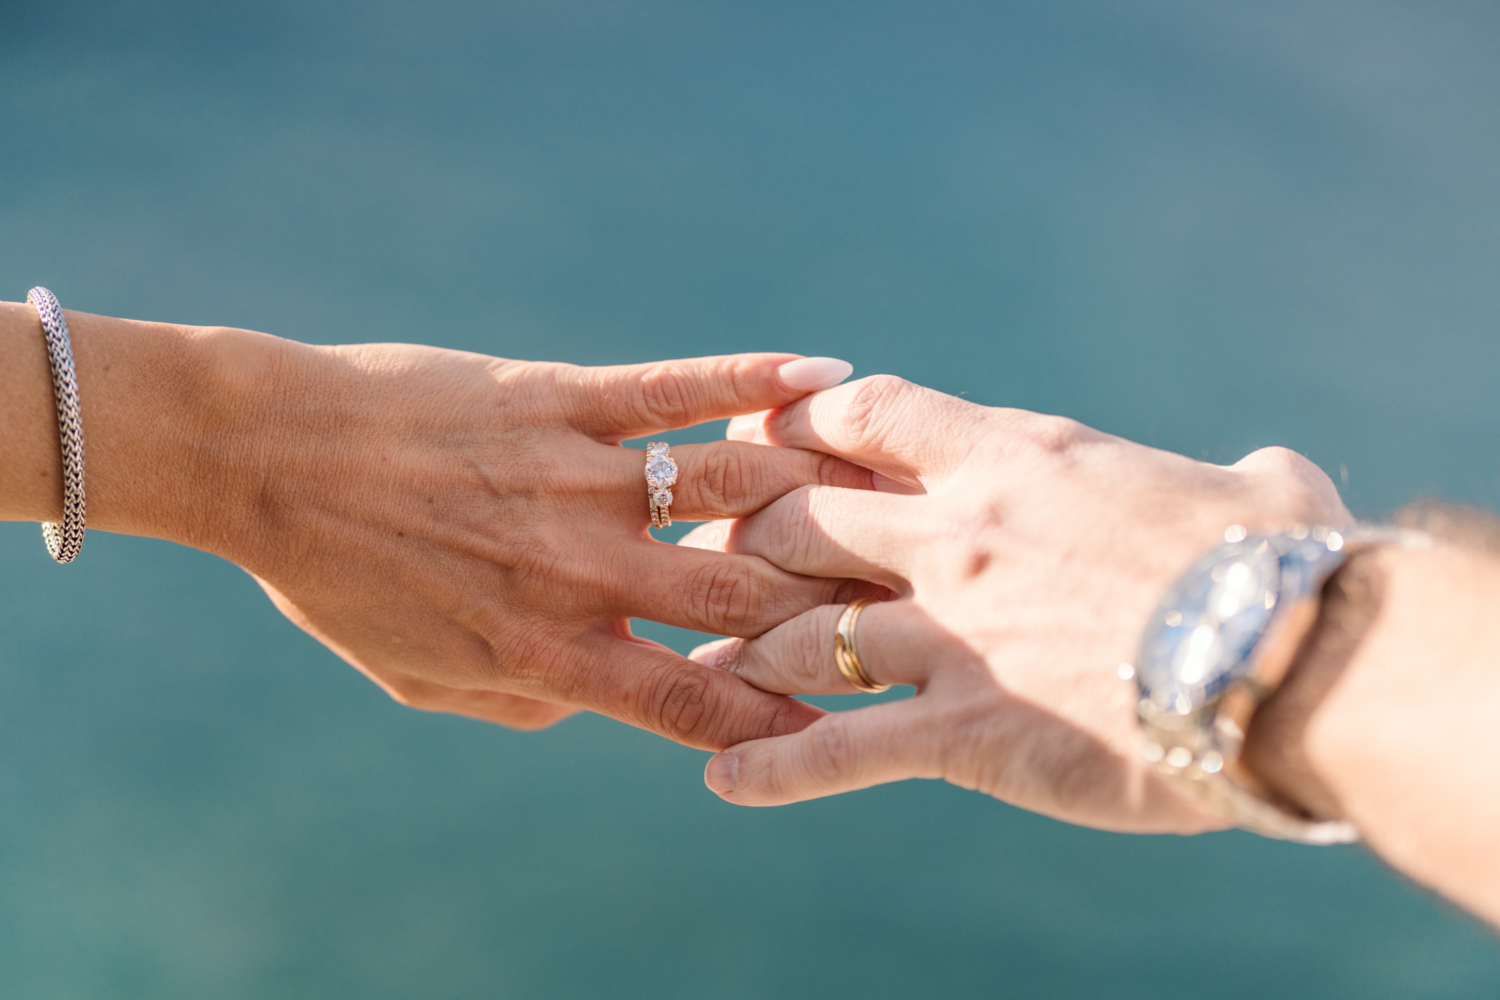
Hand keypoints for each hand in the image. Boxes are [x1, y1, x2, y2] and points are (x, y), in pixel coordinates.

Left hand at [230, 343, 881, 744]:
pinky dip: (753, 377)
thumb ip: (525, 700)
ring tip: (888, 492)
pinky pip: (672, 388)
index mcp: (541, 647)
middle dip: (825, 603)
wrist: (263, 454)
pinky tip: (825, 373)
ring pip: (729, 482)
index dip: (771, 719)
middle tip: (899, 600)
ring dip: (818, 489)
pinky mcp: (556, 395)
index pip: (686, 698)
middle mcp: (574, 566)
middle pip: (737, 591)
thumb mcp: (420, 677)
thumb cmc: (338, 575)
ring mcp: (572, 474)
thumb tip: (607, 698)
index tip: (835, 724)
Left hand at [682, 376, 1349, 830]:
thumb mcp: (1254, 494)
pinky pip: (836, 749)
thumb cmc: (1286, 566)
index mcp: (1013, 457)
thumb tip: (1270, 478)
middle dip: (743, 536)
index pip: (863, 413)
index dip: (797, 421)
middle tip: (712, 562)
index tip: (764, 439)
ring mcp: (952, 630)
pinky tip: (725, 777)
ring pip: (797, 632)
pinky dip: (772, 767)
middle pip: (796, 516)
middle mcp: (958, 533)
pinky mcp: (962, 727)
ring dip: (738, 653)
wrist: (1296, 660)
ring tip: (697, 672)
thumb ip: (1238, 478)